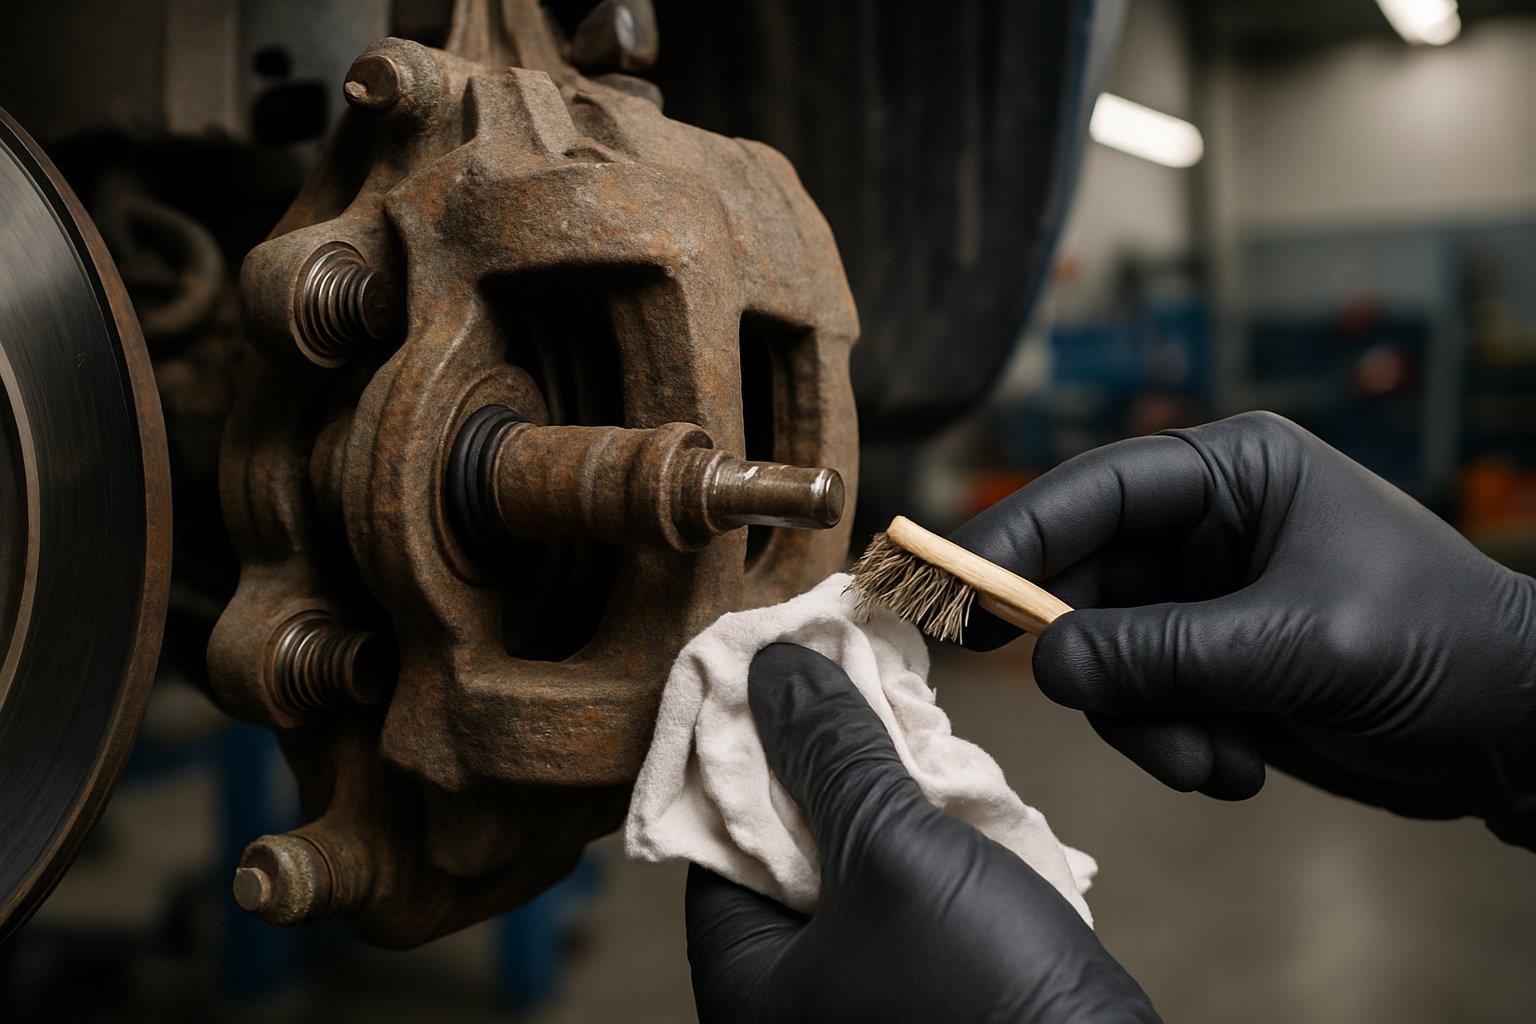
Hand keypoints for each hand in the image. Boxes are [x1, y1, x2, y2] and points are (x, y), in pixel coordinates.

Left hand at [685, 642, 1159, 1023]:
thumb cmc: (980, 994)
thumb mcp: (892, 851)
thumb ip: (830, 752)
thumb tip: (775, 667)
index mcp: (744, 977)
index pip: (710, 833)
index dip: (742, 743)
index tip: (777, 667)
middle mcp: (788, 989)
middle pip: (777, 839)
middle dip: (819, 758)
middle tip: (848, 675)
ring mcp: (858, 985)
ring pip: (846, 855)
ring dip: (879, 786)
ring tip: (904, 715)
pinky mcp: (921, 976)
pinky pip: (898, 884)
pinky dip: (917, 828)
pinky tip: (946, 778)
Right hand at [951, 412, 1535, 843]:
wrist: (1518, 733)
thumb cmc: (1439, 648)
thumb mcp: (1304, 644)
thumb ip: (1172, 654)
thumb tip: (1047, 665)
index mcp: (1232, 473)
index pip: (1093, 491)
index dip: (1015, 535)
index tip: (954, 589)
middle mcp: (1205, 528)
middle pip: (1082, 583)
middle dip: (1096, 664)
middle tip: (1103, 708)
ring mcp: (1201, 601)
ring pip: (1103, 658)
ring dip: (1145, 723)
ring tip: (1215, 764)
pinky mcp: (1207, 666)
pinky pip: (1139, 705)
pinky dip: (1173, 747)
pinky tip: (1239, 771)